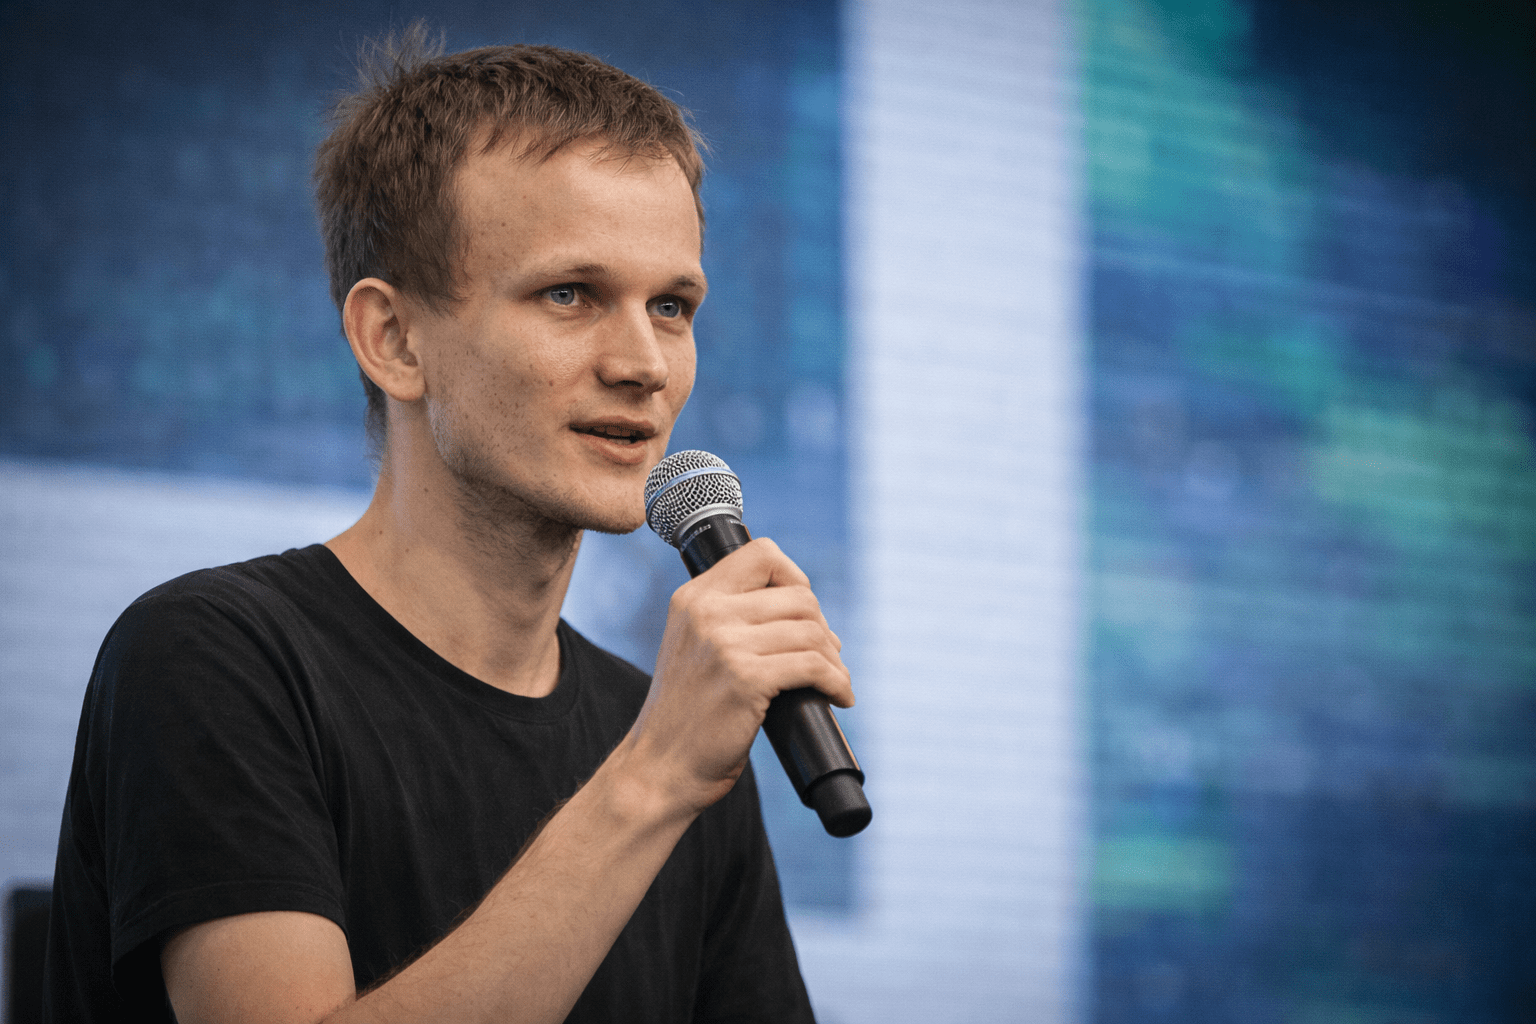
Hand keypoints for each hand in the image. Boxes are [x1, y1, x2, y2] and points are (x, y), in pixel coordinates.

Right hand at [625, 537, 853, 814]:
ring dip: (835, 660)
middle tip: (826, 658)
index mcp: (693, 597)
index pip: (763, 554)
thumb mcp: (694, 647)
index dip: (795, 579)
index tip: (804, 613)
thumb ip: (729, 618)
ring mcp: (725, 644)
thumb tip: (804, 608)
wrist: (660, 767)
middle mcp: (706, 612)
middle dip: (823, 628)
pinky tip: (839, 697)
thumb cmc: (686, 715)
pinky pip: (814, 666)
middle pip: (798, 596)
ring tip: (835, 681)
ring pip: (812, 631)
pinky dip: (837, 682)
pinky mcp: (746, 678)